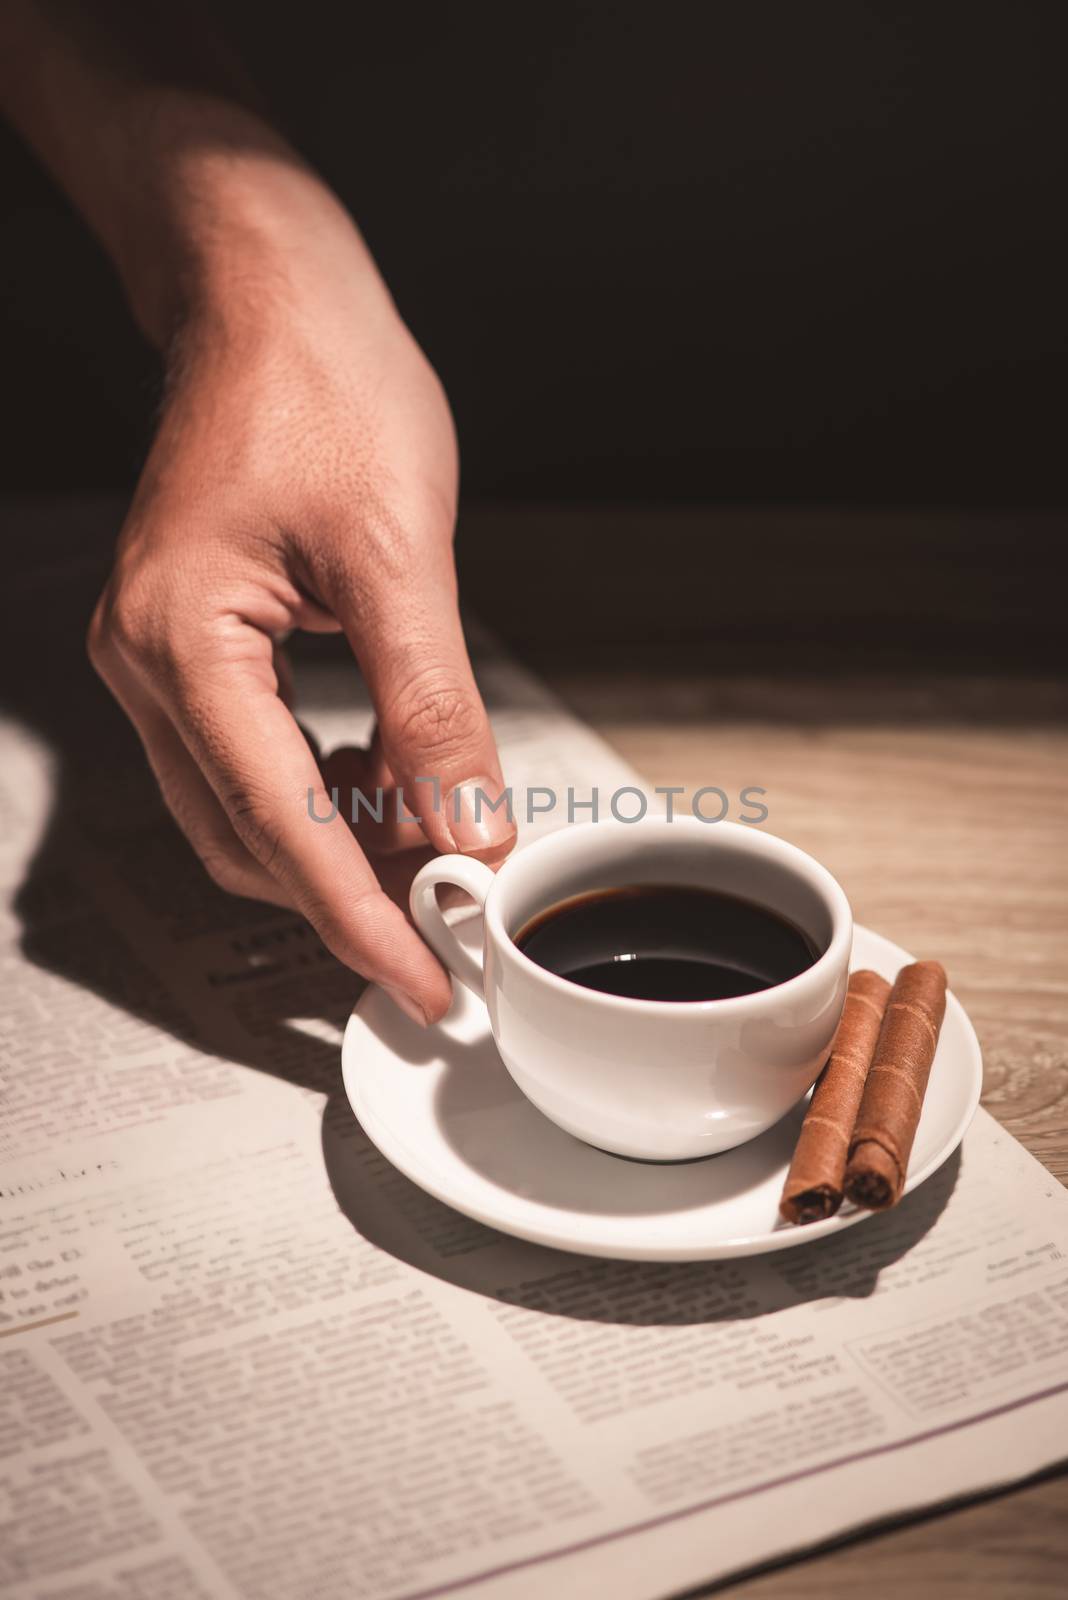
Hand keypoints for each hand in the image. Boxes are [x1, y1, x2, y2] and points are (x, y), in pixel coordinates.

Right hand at [87, 201, 514, 1024]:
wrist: (268, 291)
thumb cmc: (320, 380)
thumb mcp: (402, 553)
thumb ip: (434, 709)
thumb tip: (467, 828)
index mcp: (183, 640)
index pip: (277, 828)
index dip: (356, 920)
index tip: (421, 981)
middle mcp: (149, 661)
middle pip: (246, 838)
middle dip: (351, 894)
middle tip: (447, 926)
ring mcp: (161, 655)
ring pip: (246, 809)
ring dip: (338, 846)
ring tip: (432, 848)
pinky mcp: (194, 643)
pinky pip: (250, 756)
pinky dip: (322, 791)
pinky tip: (385, 777)